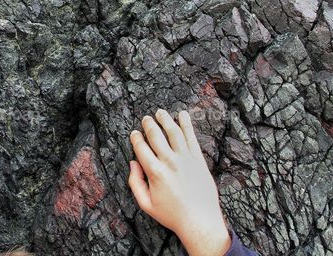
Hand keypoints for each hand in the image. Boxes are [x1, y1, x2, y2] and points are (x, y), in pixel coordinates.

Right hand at [128, 110, 230, 255]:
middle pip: (156, 136)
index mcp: (155, 173)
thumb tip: (133, 164)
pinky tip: (182, 115)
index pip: (141, 148)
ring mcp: (186, 159)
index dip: (136, 138)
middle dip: (148, 125)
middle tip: (145, 119)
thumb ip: (135, 183)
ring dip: (165, 120)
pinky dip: (186, 124)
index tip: (134, 133)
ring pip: (173, 132)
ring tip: (160, 112)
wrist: (200, 221)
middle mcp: (170, 162)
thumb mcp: (146, 204)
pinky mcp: (198, 160)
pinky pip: (191, 138)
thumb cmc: (172, 215)